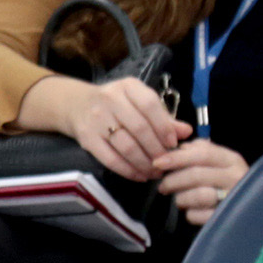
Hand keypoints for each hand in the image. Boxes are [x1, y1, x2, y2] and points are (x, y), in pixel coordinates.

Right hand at [32, 74, 185, 182]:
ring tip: (155, 172)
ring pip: (126, 146)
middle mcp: (110, 99)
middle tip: (166, 163)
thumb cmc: (115, 104)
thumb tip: (187, 132)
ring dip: (144, 163)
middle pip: (139, 128)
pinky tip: (138, 175)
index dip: (164, 127)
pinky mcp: (87, 138)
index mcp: (127, 86)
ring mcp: (96, 119)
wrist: (75, 104)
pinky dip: (127, 170)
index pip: (150, 105)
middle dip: (156, 150)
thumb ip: (163, 117)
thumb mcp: (138, 102)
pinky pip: (110, 158)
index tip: (173, 144)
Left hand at [151, 138, 251, 227]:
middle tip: (162, 186)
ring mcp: (233, 199)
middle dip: (172, 180)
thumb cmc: (225, 182)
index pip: (202, 154)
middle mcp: (235, 177)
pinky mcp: (226, 218)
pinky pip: (198, 215)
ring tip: (179, 199)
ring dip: (180, 198)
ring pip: (197, 196)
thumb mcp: (218, 161)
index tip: (158, 162)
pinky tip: (191, 210)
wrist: (249, 211)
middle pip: (196, 175)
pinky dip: (189, 213)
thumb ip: (199, 150)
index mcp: (231, 160)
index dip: (177, 157)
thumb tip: (179, 148)